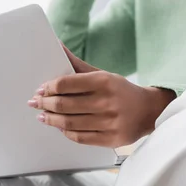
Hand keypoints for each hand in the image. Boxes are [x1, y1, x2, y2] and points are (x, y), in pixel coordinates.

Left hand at [27, 47, 175, 147]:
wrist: (149, 111)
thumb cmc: (120, 91)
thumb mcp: (103, 74)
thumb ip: (78, 65)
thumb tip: (57, 46)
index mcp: (104, 82)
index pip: (67, 84)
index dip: (49, 88)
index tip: (40, 90)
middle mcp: (107, 102)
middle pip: (65, 105)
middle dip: (45, 104)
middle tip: (35, 103)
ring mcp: (109, 122)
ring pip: (70, 123)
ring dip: (51, 120)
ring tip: (42, 116)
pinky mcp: (111, 138)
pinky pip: (80, 138)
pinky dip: (66, 132)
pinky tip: (59, 127)